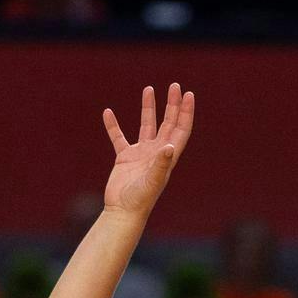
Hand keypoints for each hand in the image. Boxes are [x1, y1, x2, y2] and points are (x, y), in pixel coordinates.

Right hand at [102, 83, 195, 217]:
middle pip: (168, 123)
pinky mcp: (124, 158)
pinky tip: (108, 112)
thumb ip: (161, 164)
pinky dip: (114, 125)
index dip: (186, 112)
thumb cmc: (140, 200)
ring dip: (149, 108)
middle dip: (172, 104)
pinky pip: (119, 137)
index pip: (181, 129)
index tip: (188, 94)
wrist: (122, 212)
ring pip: (147, 125)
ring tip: (149, 89)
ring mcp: (141, 154)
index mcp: (167, 156)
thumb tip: (168, 146)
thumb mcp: (153, 181)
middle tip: (175, 86)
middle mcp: (157, 152)